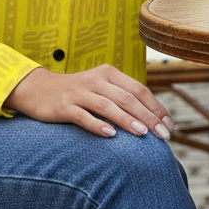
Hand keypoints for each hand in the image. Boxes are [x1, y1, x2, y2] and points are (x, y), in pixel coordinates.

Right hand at [4, 65, 175, 139]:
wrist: (38, 89)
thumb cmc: (78, 93)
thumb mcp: (101, 88)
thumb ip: (123, 98)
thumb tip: (154, 120)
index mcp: (108, 73)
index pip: (139, 89)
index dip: (156, 107)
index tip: (170, 125)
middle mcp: (95, 79)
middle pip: (127, 98)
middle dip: (148, 117)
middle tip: (164, 135)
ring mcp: (79, 92)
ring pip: (107, 105)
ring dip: (126, 120)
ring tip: (143, 134)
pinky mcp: (64, 106)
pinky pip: (83, 116)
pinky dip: (97, 125)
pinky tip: (109, 135)